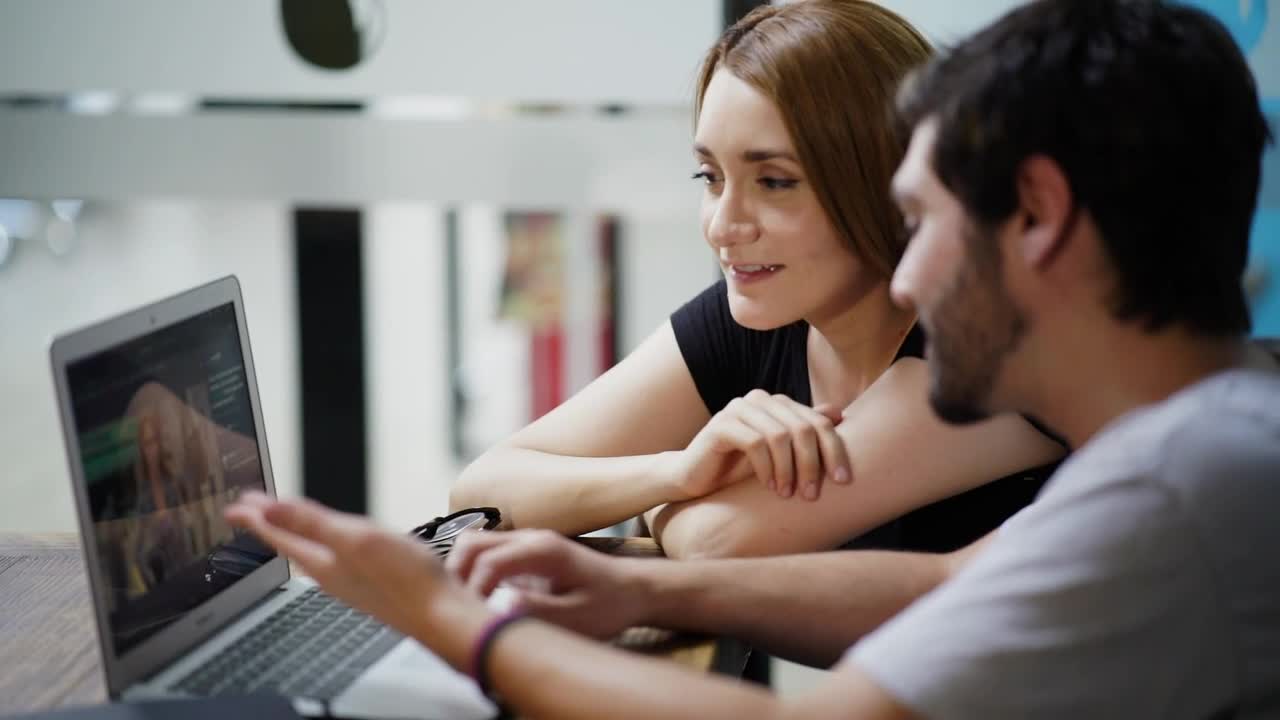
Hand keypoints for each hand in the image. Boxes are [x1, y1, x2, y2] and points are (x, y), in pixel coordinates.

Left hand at [224, 492, 447, 636]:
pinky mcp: (371, 583)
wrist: (440, 615)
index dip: (256, 517)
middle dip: (270, 525)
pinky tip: (332, 544)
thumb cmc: (405, 581)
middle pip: (290, 543)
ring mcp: (351, 580)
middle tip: (251, 511)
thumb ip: (312, 522)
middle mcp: (332, 573)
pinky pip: (333, 559)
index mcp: (323, 561)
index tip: (234, 507)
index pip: (279, 534)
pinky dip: (322, 544)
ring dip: (293, 534)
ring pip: (310, 552)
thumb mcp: (354, 539)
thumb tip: (270, 510)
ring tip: (282, 523)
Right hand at [447, 529, 648, 639]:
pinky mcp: (523, 553)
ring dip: (461, 573)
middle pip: (472, 544)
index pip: (488, 562)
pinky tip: (476, 602)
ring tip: (463, 608)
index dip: (472, 592)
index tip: (471, 621)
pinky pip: (486, 553)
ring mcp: (526, 542)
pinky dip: (471, 573)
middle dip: (456, 576)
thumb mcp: (578, 616)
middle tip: (454, 613)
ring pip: (475, 545)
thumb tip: (498, 607)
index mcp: (543, 549)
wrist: (631, 589)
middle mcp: (530, 538)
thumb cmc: (608, 604)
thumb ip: (538, 610)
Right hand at [666, 390, 851, 500]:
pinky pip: (754, 443)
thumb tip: (840, 412)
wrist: (694, 479)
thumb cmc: (739, 469)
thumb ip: (805, 434)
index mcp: (777, 404)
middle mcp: (759, 400)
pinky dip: (766, 468)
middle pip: (803, 428)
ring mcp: (738, 409)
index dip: (835, 450)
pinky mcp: (721, 425)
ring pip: (780, 436)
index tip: (845, 481)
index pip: (819, 422)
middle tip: (812, 495)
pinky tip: (768, 486)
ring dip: (788, 469)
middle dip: (812, 464)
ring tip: (788, 494)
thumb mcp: (780, 457)